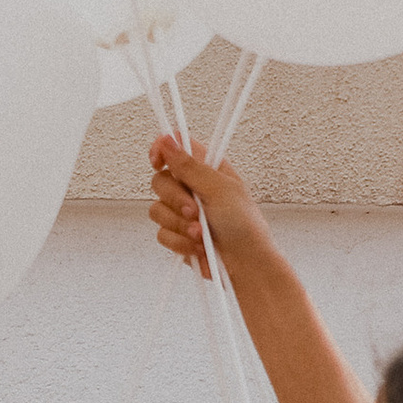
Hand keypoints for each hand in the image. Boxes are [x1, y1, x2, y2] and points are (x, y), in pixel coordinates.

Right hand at [148, 133, 272, 284]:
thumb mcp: (220, 189)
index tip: (158, 163)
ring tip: (202, 234)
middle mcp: (191, 187)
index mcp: (205, 168)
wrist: (245, 263)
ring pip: (157, 210)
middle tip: (195, 211)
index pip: (175, 146)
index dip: (161, 149)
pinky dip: (180, 242)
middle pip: (160, 180)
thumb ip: (190, 166)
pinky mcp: (176, 234)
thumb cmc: (244, 225)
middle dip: (176, 200)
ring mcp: (182, 212)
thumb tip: (168, 140)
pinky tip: (197, 246)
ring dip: (180, 225)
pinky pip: (161, 234)